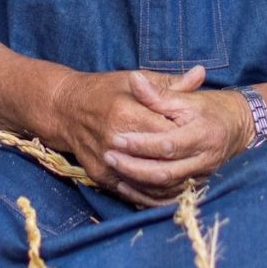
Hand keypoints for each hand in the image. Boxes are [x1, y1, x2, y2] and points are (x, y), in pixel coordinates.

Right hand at [49, 67, 209, 206]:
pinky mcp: (100, 177)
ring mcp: (106, 162)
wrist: (65, 109)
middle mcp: (114, 140)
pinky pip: (132, 191)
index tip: (199, 134)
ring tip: (190, 176)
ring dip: (170, 182)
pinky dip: (151, 192)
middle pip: (159, 159)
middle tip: (200, 159)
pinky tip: (168, 188)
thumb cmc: (104, 90)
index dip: (186, 136)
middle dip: (182, 161)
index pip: (167, 132)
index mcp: (126, 113)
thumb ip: (170, 84)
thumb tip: (201, 74)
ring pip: (147, 181)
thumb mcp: (136, 80)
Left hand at [104, 67, 252, 204]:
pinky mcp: (197, 186)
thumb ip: (158, 94)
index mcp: (203, 135)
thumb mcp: (187, 98)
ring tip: (113, 171)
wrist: (239, 127)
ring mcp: (202, 177)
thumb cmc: (210, 109)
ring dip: (137, 183)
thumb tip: (134, 80)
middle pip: (165, 172)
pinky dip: (147, 197)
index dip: (141, 144)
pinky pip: (169, 199)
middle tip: (109, 156)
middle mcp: (205, 160)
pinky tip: (127, 188)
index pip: (168, 145)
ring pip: (166, 189)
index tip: (117, 138)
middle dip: (134, 166)